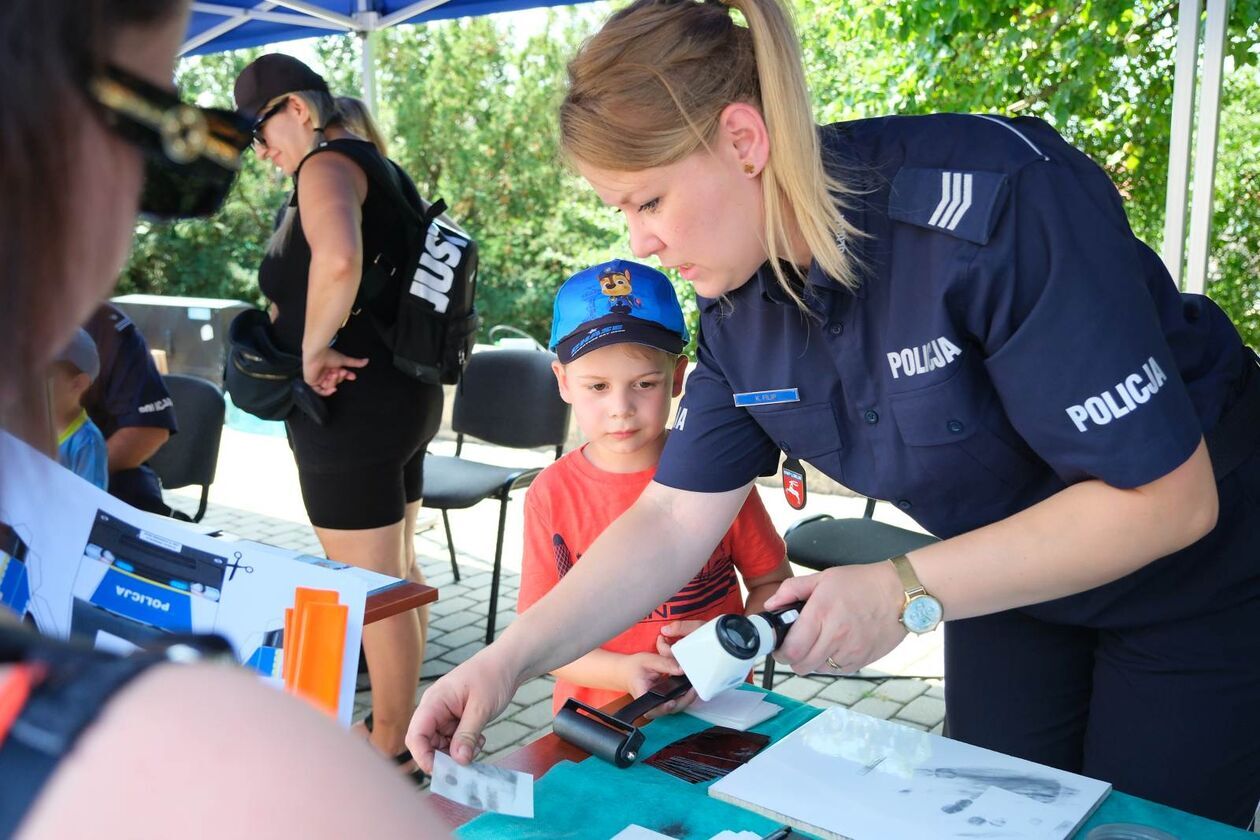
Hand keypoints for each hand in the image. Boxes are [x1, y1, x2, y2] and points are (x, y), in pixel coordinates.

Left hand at [302, 345, 367, 395]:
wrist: (316, 354)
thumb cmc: (328, 355)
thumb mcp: (344, 360)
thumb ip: (355, 362)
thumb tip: (367, 361)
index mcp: (330, 367)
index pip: (340, 375)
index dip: (346, 376)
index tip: (353, 376)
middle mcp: (324, 372)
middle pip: (335, 381)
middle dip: (339, 377)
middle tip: (341, 371)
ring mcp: (318, 377)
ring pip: (329, 386)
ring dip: (333, 381)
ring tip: (333, 374)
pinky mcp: (312, 382)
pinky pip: (320, 391)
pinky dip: (327, 392)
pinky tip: (333, 389)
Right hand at [405, 648, 517, 772]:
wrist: (508, 664)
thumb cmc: (493, 676)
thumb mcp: (481, 708)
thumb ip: (467, 735)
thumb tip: (458, 761)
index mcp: (434, 701)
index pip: (416, 734)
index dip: (422, 756)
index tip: (440, 771)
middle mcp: (435, 709)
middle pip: (426, 743)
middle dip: (443, 757)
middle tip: (464, 765)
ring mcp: (444, 715)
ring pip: (440, 745)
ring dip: (456, 753)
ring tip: (477, 746)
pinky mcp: (455, 720)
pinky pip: (453, 741)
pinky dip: (464, 746)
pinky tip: (479, 740)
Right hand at [621, 651, 694, 718]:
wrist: (627, 672)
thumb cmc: (634, 667)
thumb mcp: (649, 660)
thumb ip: (666, 664)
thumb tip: (681, 669)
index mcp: (642, 695)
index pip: (653, 708)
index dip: (664, 708)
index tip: (672, 702)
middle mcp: (651, 704)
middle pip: (669, 709)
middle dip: (683, 701)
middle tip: (693, 689)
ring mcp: (658, 704)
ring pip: (675, 707)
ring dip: (686, 698)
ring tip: (693, 686)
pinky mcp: (664, 701)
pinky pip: (676, 702)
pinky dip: (684, 695)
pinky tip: (689, 686)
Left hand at [762, 564, 906, 675]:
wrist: (899, 593)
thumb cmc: (862, 583)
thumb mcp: (822, 578)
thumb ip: (791, 590)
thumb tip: (771, 605)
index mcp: (821, 613)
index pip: (792, 649)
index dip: (780, 652)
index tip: (780, 647)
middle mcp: (836, 635)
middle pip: (802, 666)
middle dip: (793, 659)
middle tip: (796, 647)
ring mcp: (851, 650)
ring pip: (819, 670)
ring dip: (813, 662)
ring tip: (817, 644)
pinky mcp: (863, 659)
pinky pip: (838, 671)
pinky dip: (831, 663)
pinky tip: (834, 647)